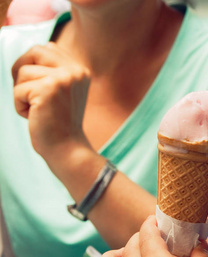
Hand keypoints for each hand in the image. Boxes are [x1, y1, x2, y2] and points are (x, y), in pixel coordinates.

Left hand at [12, 42, 90, 160]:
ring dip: (21, 92)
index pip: (48, 48)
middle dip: (22, 69)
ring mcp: (63, 79)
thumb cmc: (59, 123)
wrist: (67, 149)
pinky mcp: (47, 90)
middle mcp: (75, 71)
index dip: (33, 62)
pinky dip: (19, 105)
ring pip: (22, 71)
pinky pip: (18, 90)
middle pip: (35, 51)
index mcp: (81, 70)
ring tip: (36, 110)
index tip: (33, 84)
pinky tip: (35, 117)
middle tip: (25, 92)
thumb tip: (27, 56)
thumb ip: (52, 71)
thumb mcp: (62, 92)